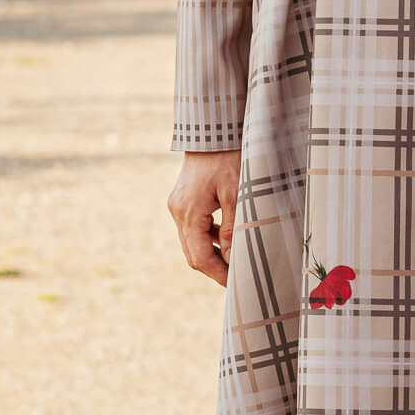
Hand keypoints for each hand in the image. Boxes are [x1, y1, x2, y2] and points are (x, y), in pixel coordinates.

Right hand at [168, 150, 241, 287]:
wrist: (212, 130)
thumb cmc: (228, 157)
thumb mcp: (236, 194)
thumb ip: (232, 229)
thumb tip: (232, 260)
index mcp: (188, 212)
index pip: (200, 257)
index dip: (218, 274)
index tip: (236, 285)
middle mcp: (178, 211)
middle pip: (193, 254)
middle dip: (214, 268)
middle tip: (237, 279)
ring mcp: (177, 205)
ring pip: (192, 242)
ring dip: (212, 254)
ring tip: (235, 262)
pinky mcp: (182, 199)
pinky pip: (193, 228)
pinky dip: (208, 238)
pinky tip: (226, 238)